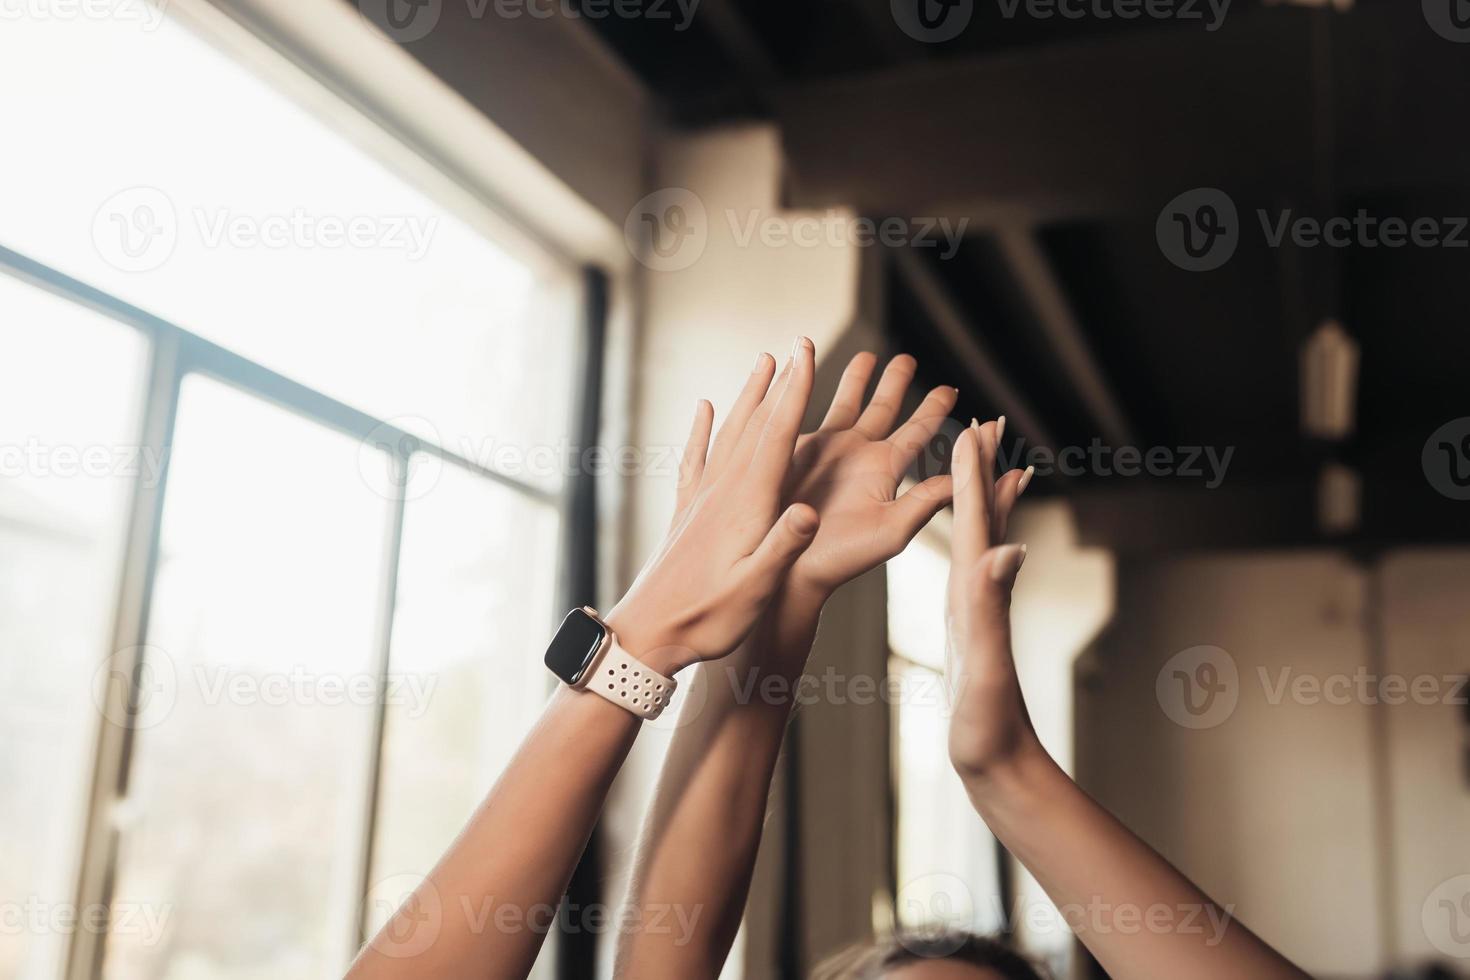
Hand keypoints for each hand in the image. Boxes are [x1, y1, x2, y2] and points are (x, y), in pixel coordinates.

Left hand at [605, 339, 821, 674]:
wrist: (649, 633)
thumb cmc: (707, 618)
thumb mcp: (755, 589)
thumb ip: (782, 548)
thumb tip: (809, 511)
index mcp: (746, 504)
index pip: (777, 436)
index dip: (795, 391)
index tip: (807, 351)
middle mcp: (723, 491)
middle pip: (756, 424)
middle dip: (780, 382)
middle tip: (797, 343)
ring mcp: (702, 498)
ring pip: (730, 433)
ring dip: (749, 396)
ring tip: (763, 363)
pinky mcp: (688, 512)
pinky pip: (697, 457)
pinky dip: (704, 428)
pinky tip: (706, 410)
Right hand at [778, 352, 958, 599]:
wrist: (786, 562)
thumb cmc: (841, 557)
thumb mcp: (891, 530)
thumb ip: (926, 500)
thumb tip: (966, 477)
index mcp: (885, 470)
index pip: (919, 431)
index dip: (935, 409)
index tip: (954, 387)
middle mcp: (859, 456)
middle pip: (884, 408)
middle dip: (895, 382)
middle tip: (908, 357)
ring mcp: (827, 449)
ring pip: (847, 402)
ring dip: (858, 378)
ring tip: (869, 354)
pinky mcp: (796, 447)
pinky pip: (809, 408)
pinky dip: (814, 385)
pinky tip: (815, 368)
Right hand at [945, 419, 1037, 781]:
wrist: (1001, 768)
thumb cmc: (989, 726)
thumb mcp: (985, 666)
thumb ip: (993, 609)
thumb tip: (1012, 549)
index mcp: (975, 594)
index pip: (977, 520)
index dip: (975, 472)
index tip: (974, 423)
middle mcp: (979, 594)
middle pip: (986, 517)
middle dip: (986, 469)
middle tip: (988, 421)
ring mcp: (974, 610)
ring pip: (984, 539)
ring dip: (986, 498)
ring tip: (991, 466)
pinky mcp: (967, 628)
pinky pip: (972, 570)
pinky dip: (975, 543)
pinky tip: (976, 546)